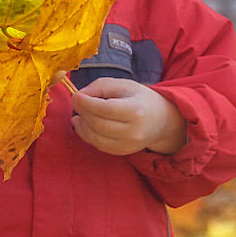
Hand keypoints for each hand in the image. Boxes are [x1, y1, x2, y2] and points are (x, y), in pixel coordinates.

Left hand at [70, 76, 186, 155]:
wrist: (160, 120)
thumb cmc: (139, 99)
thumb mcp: (124, 85)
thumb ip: (100, 86)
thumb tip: (80, 96)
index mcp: (136, 110)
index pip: (105, 109)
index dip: (86, 103)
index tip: (76, 95)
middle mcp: (134, 131)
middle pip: (98, 124)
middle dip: (83, 113)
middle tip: (76, 103)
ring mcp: (128, 145)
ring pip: (95, 138)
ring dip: (81, 125)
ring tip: (79, 114)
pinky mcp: (123, 152)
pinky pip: (98, 145)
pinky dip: (87, 135)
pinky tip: (83, 124)